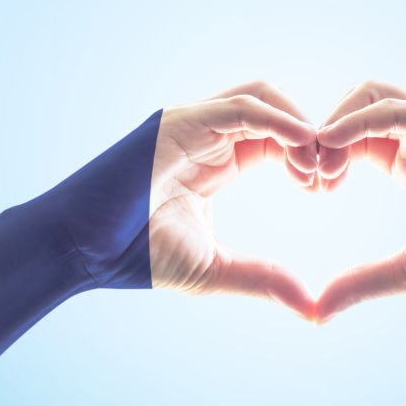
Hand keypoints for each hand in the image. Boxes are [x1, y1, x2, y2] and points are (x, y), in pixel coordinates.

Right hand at [25, 81, 317, 317]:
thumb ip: (262, 278)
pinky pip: (239, 107)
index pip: (276, 140)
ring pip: (261, 97)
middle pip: (276, 112)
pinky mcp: (178, 121)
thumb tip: (312, 307)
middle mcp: (205, 136)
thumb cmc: (135, 257)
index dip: (307, 158)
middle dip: (310, 138)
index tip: (326, 190)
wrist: (77, 250)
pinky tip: (301, 145)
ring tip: (315, 164)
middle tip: (328, 177)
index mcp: (217, 162)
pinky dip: (276, 119)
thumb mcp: (213, 269)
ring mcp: (190, 124)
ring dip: (296, 124)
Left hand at [313, 80, 405, 321]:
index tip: (309, 189)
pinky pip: (393, 107)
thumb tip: (316, 311)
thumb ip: (363, 282)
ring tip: (320, 164)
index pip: (351, 137)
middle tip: (307, 175)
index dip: (323, 155)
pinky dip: (356, 120)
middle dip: (321, 133)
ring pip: (370, 94)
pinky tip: (330, 144)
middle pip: (354, 106)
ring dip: (335, 121)